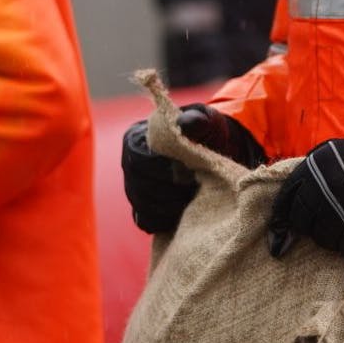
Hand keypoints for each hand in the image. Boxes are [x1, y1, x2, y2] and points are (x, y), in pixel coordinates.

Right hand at [122, 104, 263, 233]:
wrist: (215, 150)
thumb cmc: (207, 132)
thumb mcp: (206, 122)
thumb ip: (197, 121)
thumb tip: (187, 123)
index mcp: (136, 138)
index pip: (142, 162)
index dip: (167, 172)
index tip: (192, 174)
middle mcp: (128, 162)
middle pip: (140, 186)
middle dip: (170, 192)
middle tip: (195, 189)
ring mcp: (133, 186)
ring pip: (143, 205)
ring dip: (169, 207)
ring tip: (191, 198)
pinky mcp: (141, 207)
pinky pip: (146, 220)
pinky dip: (165, 220)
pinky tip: (183, 213)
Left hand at [269, 133, 343, 259]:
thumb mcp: (341, 153)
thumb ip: (315, 171)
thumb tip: (291, 200)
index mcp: (317, 167)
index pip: (287, 198)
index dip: (281, 216)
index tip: (279, 230)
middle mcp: (325, 190)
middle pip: (301, 221)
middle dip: (307, 226)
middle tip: (319, 226)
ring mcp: (341, 215)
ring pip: (321, 238)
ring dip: (329, 236)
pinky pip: (343, 249)